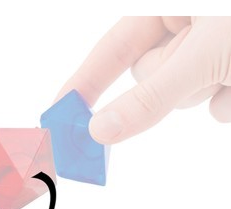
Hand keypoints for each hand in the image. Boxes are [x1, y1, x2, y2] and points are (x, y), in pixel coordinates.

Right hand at [58, 16, 230, 142]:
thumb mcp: (201, 56)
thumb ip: (150, 97)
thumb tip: (99, 131)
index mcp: (166, 7)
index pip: (111, 51)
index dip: (83, 83)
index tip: (59, 115)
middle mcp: (183, 28)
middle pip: (148, 81)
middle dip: (171, 87)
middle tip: (203, 72)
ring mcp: (206, 53)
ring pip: (179, 98)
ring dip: (205, 94)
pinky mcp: (225, 75)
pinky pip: (210, 106)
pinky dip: (227, 103)